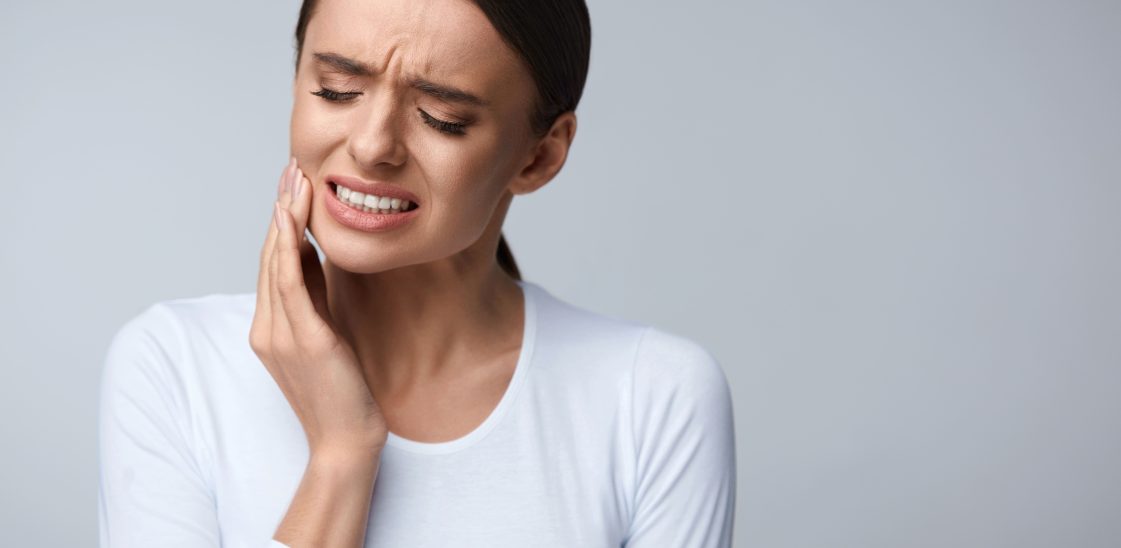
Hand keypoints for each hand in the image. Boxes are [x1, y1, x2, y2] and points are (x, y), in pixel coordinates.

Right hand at [249, 157, 387, 456]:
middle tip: (293, 166)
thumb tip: (315, 257)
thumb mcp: (326, 335)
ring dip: (285, 215)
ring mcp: (281, 334)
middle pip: (270, 255)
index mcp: (272, 327)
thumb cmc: (342, 392)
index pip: (274, 263)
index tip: (294, 183)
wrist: (347, 442)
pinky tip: (291, 216)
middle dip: (282, 207)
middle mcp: (267, 327)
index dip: (283, 221)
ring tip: (296, 177)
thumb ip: (316, 299)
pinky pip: (289, 284)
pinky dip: (286, 246)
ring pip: (276, 261)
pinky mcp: (305, 340)